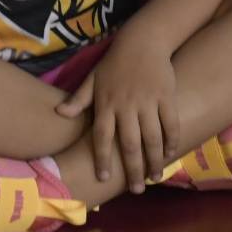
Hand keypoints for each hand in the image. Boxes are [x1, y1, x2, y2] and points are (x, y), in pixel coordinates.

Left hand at [54, 33, 178, 191]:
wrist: (142, 41)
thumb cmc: (114, 62)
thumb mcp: (93, 78)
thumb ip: (78, 98)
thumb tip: (59, 113)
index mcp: (106, 104)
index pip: (102, 137)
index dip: (102, 159)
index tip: (103, 179)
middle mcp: (126, 106)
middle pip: (129, 144)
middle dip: (132, 170)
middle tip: (135, 190)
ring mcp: (147, 101)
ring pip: (152, 138)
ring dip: (154, 161)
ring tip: (154, 179)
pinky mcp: (166, 96)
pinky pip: (170, 123)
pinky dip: (171, 141)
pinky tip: (170, 154)